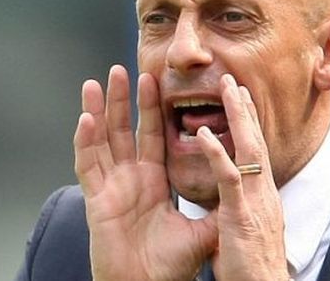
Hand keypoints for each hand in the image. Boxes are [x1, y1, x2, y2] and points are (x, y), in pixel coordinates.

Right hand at [74, 65, 216, 280]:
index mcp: (154, 180)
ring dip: (98, 110)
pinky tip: (86, 117)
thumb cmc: (171, 266)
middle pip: (125, 129)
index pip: (153, 135)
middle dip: (124, 99)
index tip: (154, 80)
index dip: (152, 108)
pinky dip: (85, 140)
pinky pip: (89, 165)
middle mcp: (131, 178)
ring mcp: (111, 187)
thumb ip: (219, 205)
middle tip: (123, 69)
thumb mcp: (204, 229)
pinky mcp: (96, 200)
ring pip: (102, 140)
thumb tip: (244, 185)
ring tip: (98, 81)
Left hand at [196, 74, 290, 280]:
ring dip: (238, 117)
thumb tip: (232, 199)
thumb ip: (242, 208)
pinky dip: (217, 154)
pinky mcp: (241, 215)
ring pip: (249, 150)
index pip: (256, 151)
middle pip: (256, 141)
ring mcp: (255, 201)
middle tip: (235, 81)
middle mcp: (264, 192)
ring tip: (229, 90)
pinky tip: (204, 134)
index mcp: (262, 195)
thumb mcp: (248, 230)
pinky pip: (229, 178)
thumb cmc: (253, 267)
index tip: (243, 100)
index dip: (250, 124)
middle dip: (246, 109)